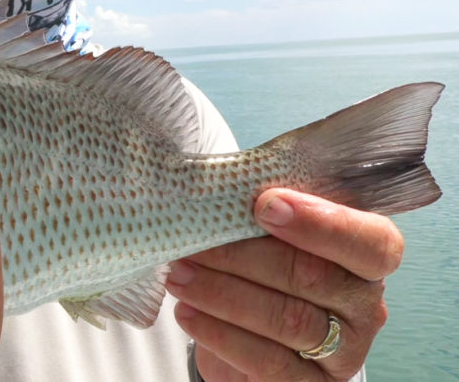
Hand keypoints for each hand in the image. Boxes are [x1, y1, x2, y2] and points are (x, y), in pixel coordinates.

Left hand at [166, 188, 402, 380]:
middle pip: (313, 277)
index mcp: (371, 256)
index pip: (371, 242)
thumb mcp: (273, 232)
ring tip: (180, 275)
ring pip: (288, 320)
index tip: (263, 205)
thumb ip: (268, 210)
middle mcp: (365, 305)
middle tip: (194, 245)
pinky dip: (220, 334)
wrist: (254, 328)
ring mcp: (345, 351)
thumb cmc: (265, 262)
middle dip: (243, 257)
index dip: (320, 223)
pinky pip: (267, 362)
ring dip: (223, 295)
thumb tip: (224, 189)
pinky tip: (187, 312)